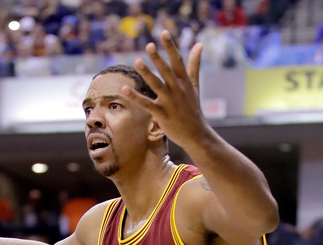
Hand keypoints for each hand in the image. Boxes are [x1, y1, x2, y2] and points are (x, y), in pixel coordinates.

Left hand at [124, 32, 204, 152]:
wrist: (196, 134)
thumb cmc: (193, 108)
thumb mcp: (195, 85)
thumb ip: (194, 64)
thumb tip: (199, 44)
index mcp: (185, 81)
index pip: (177, 61)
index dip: (170, 46)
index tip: (164, 33)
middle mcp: (177, 90)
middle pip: (166, 71)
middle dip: (158, 59)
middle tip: (149, 46)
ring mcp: (169, 102)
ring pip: (156, 85)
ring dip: (147, 73)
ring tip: (137, 61)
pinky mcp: (161, 114)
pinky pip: (146, 104)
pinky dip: (135, 97)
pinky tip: (124, 89)